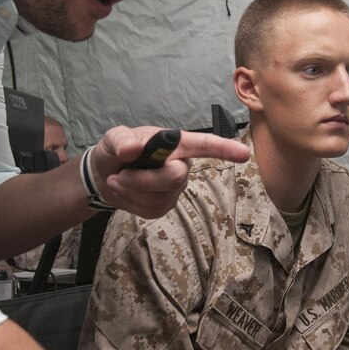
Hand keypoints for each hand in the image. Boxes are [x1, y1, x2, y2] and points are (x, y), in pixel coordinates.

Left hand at [91, 126, 249, 218]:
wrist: (104, 175)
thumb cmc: (117, 150)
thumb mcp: (113, 138)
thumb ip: (121, 140)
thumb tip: (132, 148)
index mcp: (176, 144)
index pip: (205, 145)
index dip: (224, 149)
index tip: (243, 153)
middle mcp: (181, 166)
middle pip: (176, 177)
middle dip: (144, 179)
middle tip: (120, 175)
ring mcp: (174, 189)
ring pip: (161, 197)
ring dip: (132, 191)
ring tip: (118, 180)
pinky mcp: (164, 207)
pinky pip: (151, 211)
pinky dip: (131, 203)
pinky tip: (125, 193)